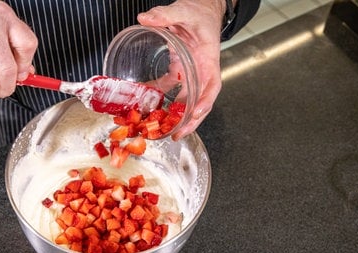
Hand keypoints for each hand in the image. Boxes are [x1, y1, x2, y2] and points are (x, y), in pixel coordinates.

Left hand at [137, 0, 226, 139]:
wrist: (202, 9)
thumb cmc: (199, 11)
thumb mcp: (183, 10)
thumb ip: (164, 13)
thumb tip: (145, 18)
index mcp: (208, 58)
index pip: (212, 85)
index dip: (205, 102)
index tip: (195, 113)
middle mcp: (201, 70)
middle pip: (201, 101)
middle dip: (191, 120)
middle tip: (176, 135)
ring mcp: (191, 71)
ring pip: (187, 99)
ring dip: (176, 115)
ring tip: (163, 129)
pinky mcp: (180, 69)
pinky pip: (172, 87)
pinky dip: (162, 98)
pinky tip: (149, 104)